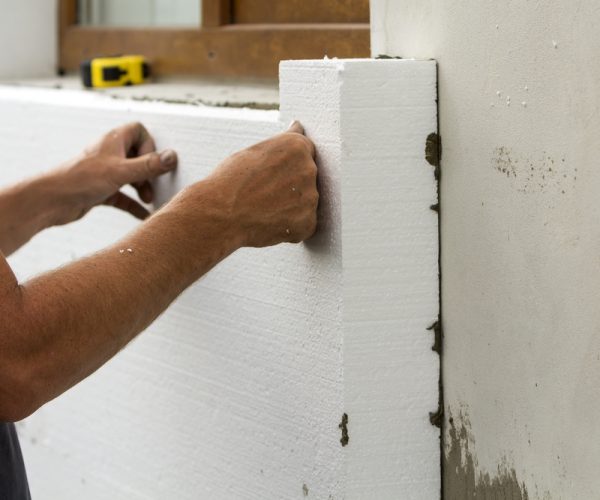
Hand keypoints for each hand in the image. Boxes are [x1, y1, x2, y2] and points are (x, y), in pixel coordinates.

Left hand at [54, 122, 177, 224]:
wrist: (52, 201)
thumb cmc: (78, 180)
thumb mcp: (120, 171)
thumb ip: (148, 165)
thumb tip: (171, 157)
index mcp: (113, 141)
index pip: (138, 131)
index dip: (150, 145)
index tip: (153, 161)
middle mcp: (109, 154)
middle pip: (139, 156)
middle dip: (149, 172)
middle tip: (152, 184)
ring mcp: (105, 172)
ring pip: (132, 176)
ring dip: (143, 188)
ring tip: (148, 200)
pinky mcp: (101, 190)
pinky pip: (124, 196)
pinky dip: (134, 204)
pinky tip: (143, 214)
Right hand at [205, 121, 318, 246]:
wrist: (219, 215)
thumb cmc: (230, 181)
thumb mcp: (255, 152)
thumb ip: (282, 144)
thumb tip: (297, 126)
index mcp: (297, 146)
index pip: (305, 152)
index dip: (285, 165)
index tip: (269, 174)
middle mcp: (309, 169)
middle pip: (306, 178)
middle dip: (289, 186)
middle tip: (261, 193)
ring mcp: (311, 198)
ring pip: (305, 202)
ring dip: (290, 206)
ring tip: (263, 209)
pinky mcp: (308, 223)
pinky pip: (303, 224)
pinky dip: (289, 226)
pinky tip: (268, 223)